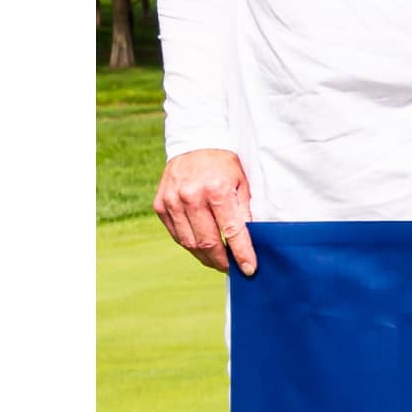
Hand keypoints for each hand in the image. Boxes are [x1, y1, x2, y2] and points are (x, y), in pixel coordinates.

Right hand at [154, 146, 256, 277]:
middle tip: (231, 268)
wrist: (194, 142)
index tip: (249, 269)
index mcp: (217, 189)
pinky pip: (176, 235)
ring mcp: (172, 201)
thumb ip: (244, 212)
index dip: (242, 254)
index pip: (232, 231)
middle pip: (208, 243)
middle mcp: (191, 196)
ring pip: (189, 244)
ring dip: (205, 258)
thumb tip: (250, 242)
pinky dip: (190, 244)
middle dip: (222, 261)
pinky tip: (201, 246)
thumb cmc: (223, 164)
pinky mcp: (160, 205)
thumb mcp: (241, 182)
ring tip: (217, 261)